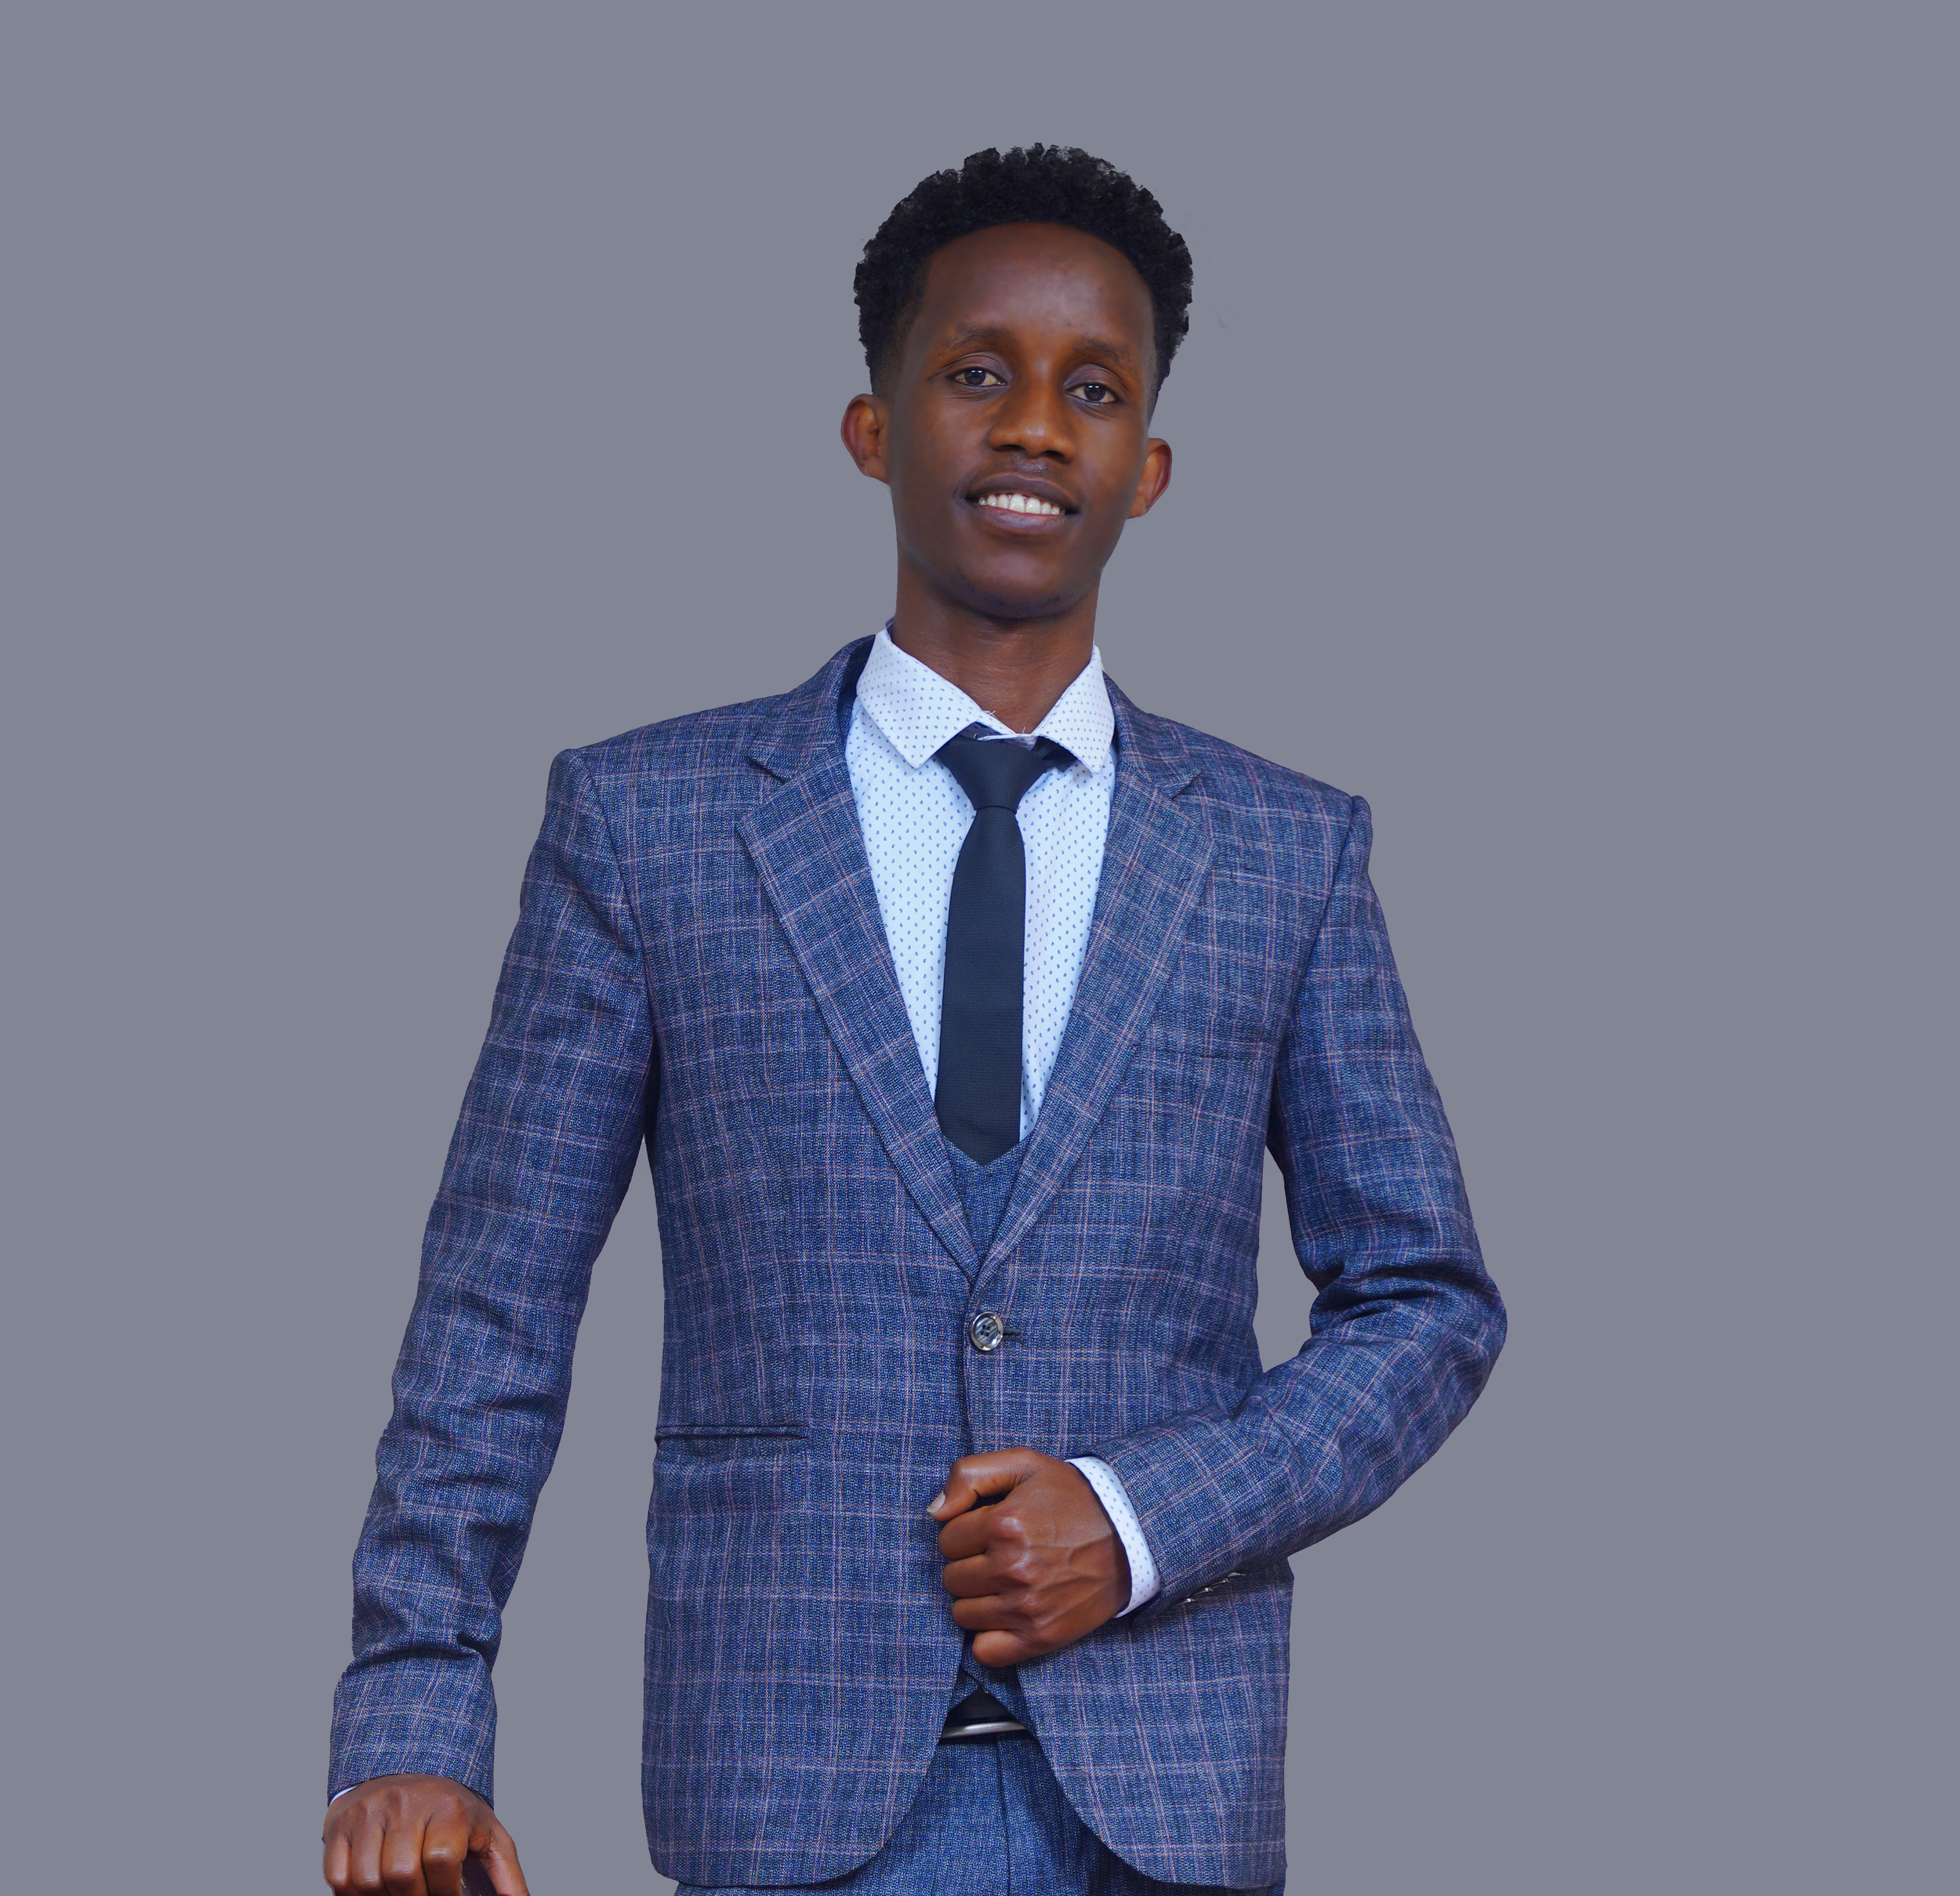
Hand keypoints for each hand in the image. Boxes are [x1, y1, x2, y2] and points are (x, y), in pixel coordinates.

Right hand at [322, 1773, 527, 1895]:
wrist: (413, 1771)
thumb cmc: (454, 1814)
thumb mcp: (488, 1836)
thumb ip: (507, 1876)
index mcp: (447, 1804)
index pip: (440, 1859)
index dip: (443, 1891)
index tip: (447, 1894)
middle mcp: (405, 1801)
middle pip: (401, 1873)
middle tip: (422, 1894)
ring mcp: (369, 1810)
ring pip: (367, 1879)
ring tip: (400, 1892)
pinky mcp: (340, 1822)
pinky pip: (337, 1876)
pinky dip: (352, 1894)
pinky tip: (374, 1889)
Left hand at [928, 1447, 1130, 1664]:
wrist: (1128, 1535)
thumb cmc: (1071, 1497)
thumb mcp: (1024, 1463)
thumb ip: (968, 1474)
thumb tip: (934, 1511)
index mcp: (1005, 1524)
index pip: (947, 1539)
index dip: (965, 1532)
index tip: (989, 1530)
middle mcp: (1013, 1568)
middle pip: (952, 1578)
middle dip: (969, 1564)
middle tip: (998, 1555)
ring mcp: (1027, 1607)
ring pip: (963, 1614)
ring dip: (977, 1598)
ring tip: (1006, 1581)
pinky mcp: (1041, 1637)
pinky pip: (986, 1651)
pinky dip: (989, 1636)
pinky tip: (1006, 1614)